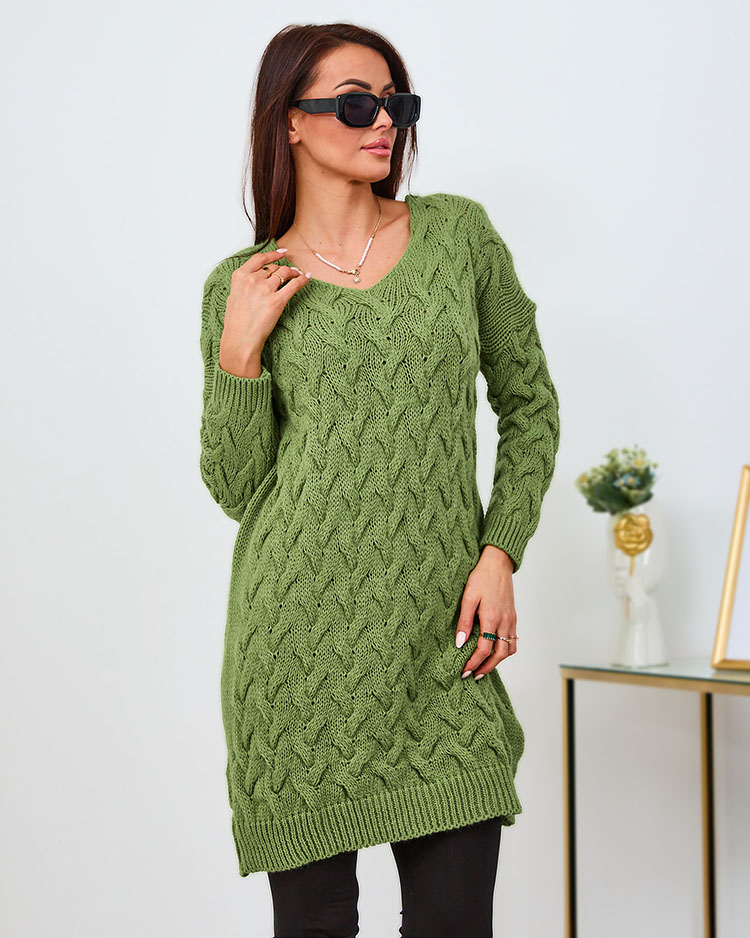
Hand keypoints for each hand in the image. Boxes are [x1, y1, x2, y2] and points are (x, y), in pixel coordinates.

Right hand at [219, 248, 309, 376]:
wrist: (240, 338)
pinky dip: (302, 280)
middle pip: (273, 268)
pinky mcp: (277, 301)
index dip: (272, 254)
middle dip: (283, 269)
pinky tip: (307, 278)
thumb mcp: (234, 297)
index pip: (259, 259)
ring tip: (298, 275)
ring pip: (284, 273)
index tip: (281, 253)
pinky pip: (294, 285)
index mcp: (240, 276)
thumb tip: (254, 279)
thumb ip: (243, 285)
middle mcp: (252, 280)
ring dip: (293, 273)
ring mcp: (265, 289)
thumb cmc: (236, 322)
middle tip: (291, 272)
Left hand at [455, 545, 516, 679]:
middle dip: (486, 668)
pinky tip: (496, 650)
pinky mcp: (513, 616)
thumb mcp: (467, 597)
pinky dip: (505, 650)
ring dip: (498, 661)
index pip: (484, 649)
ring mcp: (511, 619)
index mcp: (491, 617)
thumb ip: (464, 621)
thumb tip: (459, 643)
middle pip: (499, 654)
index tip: (464, 671)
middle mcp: (504, 621)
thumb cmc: (481, 577)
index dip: (473, 663)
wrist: (498, 562)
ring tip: (484, 667)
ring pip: (509, 649)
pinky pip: (513, 639)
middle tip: (474, 675)